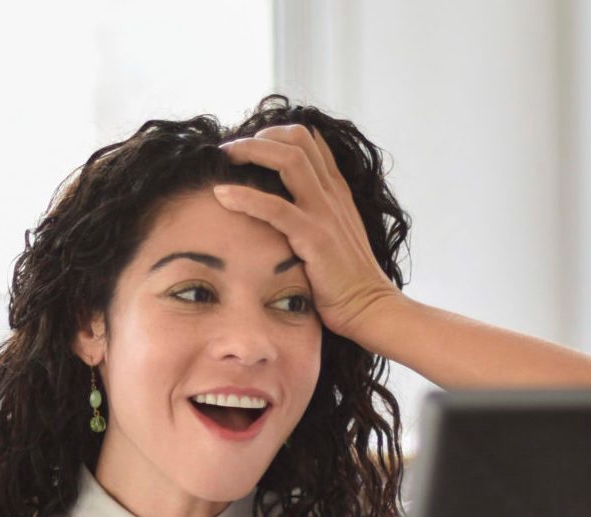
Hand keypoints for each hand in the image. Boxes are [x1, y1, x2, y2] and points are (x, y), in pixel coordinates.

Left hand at [213, 125, 400, 339]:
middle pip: (296, 140)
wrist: (370, 308)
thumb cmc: (346, 280)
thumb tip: (283, 206)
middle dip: (257, 137)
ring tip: (223, 158)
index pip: (309, 140)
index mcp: (336, 191)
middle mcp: (331, 194)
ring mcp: (325, 213)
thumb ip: (316, 214)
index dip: (275, 134)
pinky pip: (276, 207)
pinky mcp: (314, 238)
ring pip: (288, 159)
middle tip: (229, 150)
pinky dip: (244, 197)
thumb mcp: (335, 236)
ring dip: (250, 151)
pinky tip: (221, 195)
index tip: (249, 146)